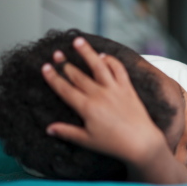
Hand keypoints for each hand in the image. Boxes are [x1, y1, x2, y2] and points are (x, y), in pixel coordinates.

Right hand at [42, 37, 166, 165]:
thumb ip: (67, 132)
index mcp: (87, 108)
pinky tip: (103, 56)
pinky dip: (111, 61)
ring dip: (87, 52)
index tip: (45, 67)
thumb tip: (49, 128)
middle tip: (56, 53)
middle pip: (78, 75)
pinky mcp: (127, 88)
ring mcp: (114, 89)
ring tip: (78, 41)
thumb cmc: (114, 144)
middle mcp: (99, 95)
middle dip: (65, 63)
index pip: (65, 89)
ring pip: (98, 66)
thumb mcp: (87, 141)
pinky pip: (119, 70)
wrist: (141, 142)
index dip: (53, 77)